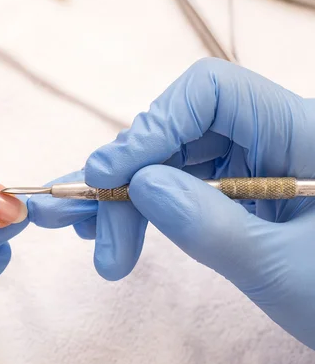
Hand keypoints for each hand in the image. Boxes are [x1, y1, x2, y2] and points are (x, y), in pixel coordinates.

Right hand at [28, 58, 314, 348]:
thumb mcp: (285, 269)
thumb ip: (212, 227)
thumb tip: (140, 185)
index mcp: (301, 133)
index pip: (212, 93)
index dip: (154, 125)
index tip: (107, 176)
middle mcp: (268, 139)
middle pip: (175, 135)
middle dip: (123, 182)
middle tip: (81, 226)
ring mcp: (245, 168)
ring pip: (165, 164)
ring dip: (117, 200)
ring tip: (72, 229)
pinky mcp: (230, 195)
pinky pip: (174, 191)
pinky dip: (137, 213)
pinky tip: (105, 232)